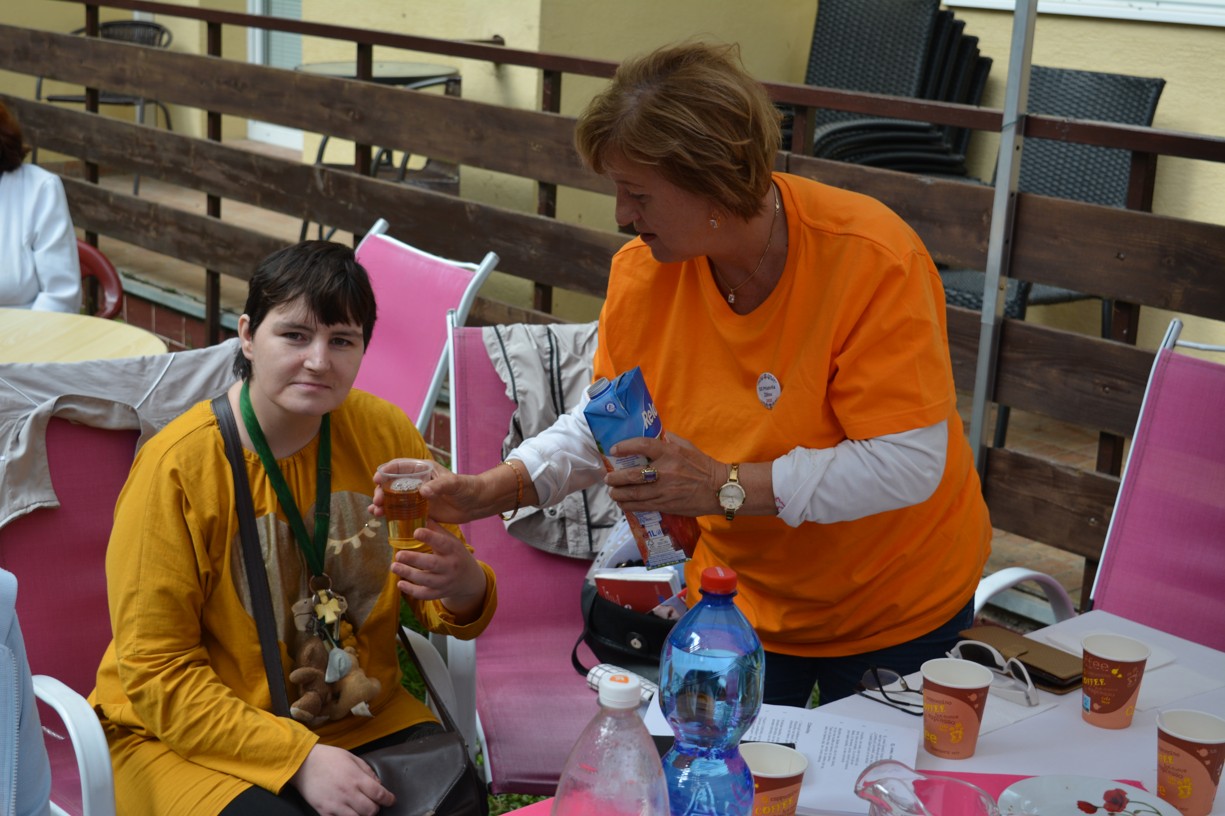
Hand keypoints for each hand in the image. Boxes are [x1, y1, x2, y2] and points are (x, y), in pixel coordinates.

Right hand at [288, 744, 393, 815]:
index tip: (391, 801)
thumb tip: (379, 785)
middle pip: (371, 811)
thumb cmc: (328, 758)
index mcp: (356, 778)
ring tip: (361, 809)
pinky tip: (348, 813)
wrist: (303, 764)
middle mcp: (348, 793)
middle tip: (373, 804)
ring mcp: (335, 804)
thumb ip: (367, 771)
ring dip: (362, 815)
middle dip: (376, 809)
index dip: (389, 799)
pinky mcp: (324, 812)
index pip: (379, 794)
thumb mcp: (352, 758)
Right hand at [370, 464, 482, 523]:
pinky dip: (391, 515)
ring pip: (394, 499)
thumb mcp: (454, 483)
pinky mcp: (420, 510)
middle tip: (377, 501)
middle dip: (381, 491)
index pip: (399, 466)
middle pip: (392, 484)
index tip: (376, 479)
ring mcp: (417, 497)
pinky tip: (382, 520)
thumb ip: (439, 486)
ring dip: (382, 504)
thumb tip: (422, 492)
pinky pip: (402, 512)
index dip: (385, 471)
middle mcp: (417, 482)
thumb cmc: (467, 488)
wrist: (477, 503)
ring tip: (374, 512)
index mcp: (422, 469)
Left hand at [391, 522, 487, 620]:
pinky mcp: (439, 593)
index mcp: (453, 550)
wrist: (469, 578)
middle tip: (398, 554)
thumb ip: (435, 529)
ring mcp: (445, 581)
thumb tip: (417, 512)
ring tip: (393, 566)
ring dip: (408, 573)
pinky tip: (400, 583)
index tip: (416, 531)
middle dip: (414, 559)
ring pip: (426, 580)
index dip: (430, 537)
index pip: (442, 543)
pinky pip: (424, 594)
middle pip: (432, 564)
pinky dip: (411, 590)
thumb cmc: (455, 553)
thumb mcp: (451, 540)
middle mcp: (450, 566)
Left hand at [605, 435, 721, 516]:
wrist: (719, 489)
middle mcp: (666, 471)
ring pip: (635, 494)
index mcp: (671, 452)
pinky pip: (644, 506)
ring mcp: (665, 490)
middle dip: (616, 478)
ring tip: (612, 493)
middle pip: (633, 475)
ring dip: (619, 494)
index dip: (626, 447)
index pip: (643, 445)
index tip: (614, 450)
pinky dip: (630, 506)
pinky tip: (623, 504)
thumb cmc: (702, 465)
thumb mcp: (687, 446)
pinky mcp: (667, 504)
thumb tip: (653, 434)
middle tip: (608, 478)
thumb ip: (669, 439)